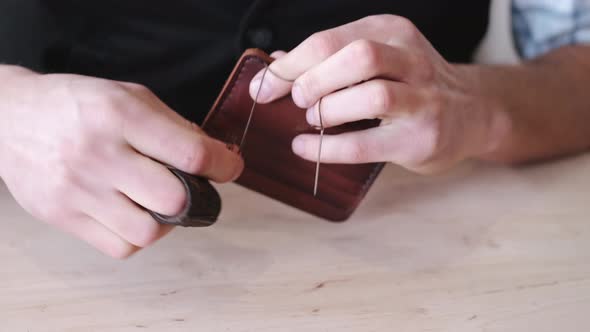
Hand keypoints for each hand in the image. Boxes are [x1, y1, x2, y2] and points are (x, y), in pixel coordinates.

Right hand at [0, 67, 242, 257]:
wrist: (10, 118)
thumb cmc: (77, 105)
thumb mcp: (129, 96)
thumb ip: (174, 126)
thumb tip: (216, 157)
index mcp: (120, 115)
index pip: (191, 153)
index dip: (223, 164)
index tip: (229, 167)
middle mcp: (98, 154)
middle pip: (173, 200)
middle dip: (194, 195)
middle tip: (190, 186)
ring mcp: (77, 190)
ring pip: (148, 231)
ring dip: (165, 220)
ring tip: (156, 201)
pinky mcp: (63, 216)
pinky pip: (121, 247)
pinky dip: (137, 236)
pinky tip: (132, 213)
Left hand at [250, 15, 509, 173]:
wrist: (473, 114)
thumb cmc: (413, 86)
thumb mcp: (379, 59)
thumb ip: (330, 60)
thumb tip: (277, 64)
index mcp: (392, 32)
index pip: (332, 40)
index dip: (290, 65)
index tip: (263, 86)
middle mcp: (412, 60)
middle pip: (357, 57)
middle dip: (315, 79)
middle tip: (298, 100)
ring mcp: (424, 100)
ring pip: (372, 95)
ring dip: (328, 109)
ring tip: (311, 119)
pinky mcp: (422, 138)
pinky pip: (368, 143)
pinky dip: (329, 147)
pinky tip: (306, 147)